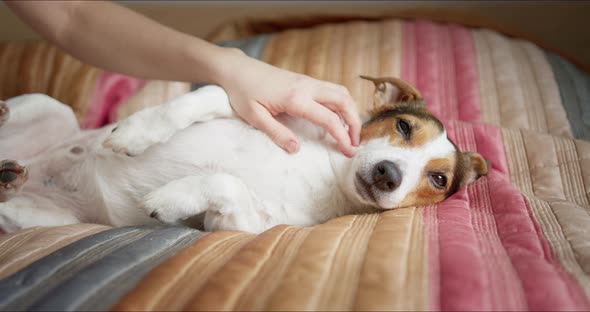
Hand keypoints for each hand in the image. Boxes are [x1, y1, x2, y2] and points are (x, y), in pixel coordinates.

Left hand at [216, 49, 360, 156]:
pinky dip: (342, 103)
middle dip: (355, 122)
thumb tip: (296, 149)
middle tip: (355, 142)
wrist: (237, 69)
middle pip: (344, 101)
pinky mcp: (305, 80)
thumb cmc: (242, 92)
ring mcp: (307, 81)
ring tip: (350, 131)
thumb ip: (277, 133)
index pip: (329, 119)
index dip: (343, 136)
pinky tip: (338, 116)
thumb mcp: (254, 117)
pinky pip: (332, 89)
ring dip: (351, 111)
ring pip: (341, 92)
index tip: (349, 151)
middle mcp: (307, 87)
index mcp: (295, 98)